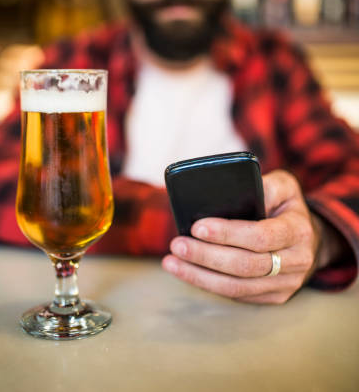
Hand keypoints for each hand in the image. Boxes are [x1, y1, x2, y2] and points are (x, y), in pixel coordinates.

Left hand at [162, 170, 330, 303]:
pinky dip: (209, 284)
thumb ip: (265, 185)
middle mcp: (296, 261)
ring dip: (200, 275)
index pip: (260, 236)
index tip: (197, 227)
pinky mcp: (274, 297)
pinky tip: (187, 272)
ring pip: (238, 286)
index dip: (227, 233)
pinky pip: (238, 295)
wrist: (310, 239)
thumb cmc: (287, 206)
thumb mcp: (284, 186)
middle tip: (177, 245)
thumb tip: (234, 192)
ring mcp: (286, 284)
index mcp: (298, 230)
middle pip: (245, 265)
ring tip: (172, 262)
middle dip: (206, 256)